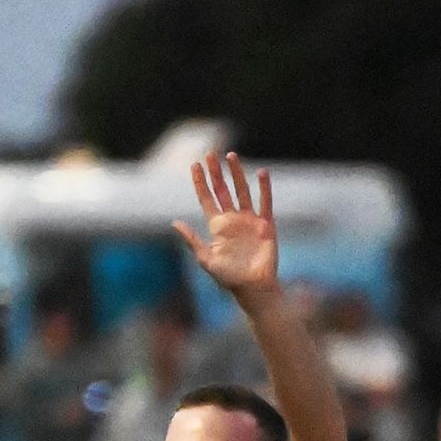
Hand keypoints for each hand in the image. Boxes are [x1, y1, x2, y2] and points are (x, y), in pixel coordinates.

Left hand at [173, 152, 277, 298]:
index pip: (207, 199)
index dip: (201, 182)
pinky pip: (265, 202)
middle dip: (216, 172)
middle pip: (223, 190)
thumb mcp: (206, 258)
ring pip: (242, 190)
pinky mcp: (265, 224)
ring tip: (231, 156)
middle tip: (210, 153)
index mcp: (217, 227)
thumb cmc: (229, 277)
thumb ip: (192, 240)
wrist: (253, 288)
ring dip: (236, 173)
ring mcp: (250, 220)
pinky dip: (264, 188)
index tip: (195, 165)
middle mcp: (233, 220)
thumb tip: (174, 223)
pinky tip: (261, 173)